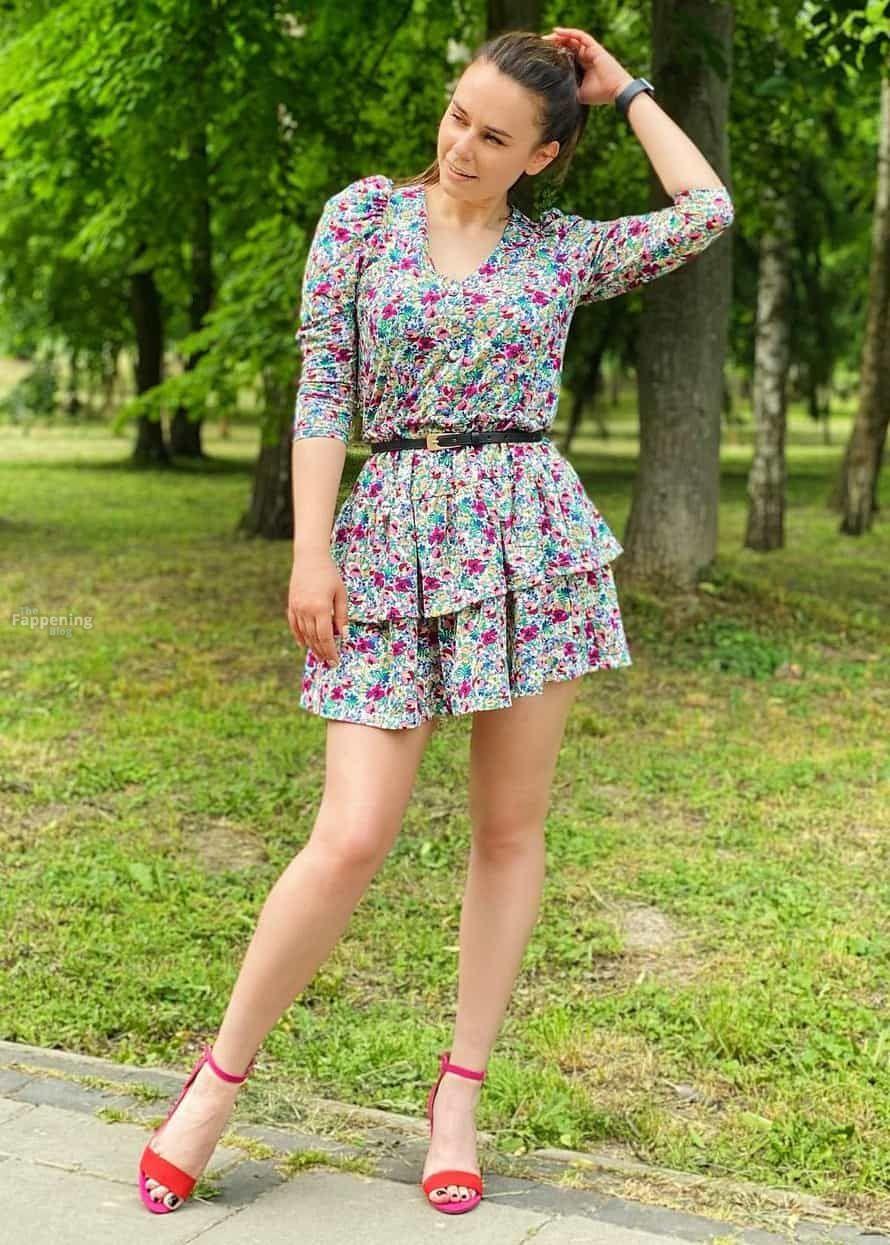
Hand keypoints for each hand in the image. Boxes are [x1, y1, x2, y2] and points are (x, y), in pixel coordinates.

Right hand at [287, 552, 347, 667]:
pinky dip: (299, 636)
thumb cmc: (330, 574)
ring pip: (304, 634)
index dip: (331, 651)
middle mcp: (306, 610)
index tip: (336, 660)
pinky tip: (304, 645)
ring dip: (312, 647)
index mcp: (321, 608)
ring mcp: (297, 608)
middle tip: (329, 662)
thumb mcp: (341, 594)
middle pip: (314, 638)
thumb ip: (342, 615)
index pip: (325, 637)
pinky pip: (294, 625)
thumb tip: (343, 635)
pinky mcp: (291, 604)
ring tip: (320, 656)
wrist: (310, 558)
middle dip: (322, 652)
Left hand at [542, 27, 633, 106]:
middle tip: (541, 45)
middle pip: (568, 45)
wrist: (615, 92)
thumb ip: (568, 88)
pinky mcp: (595, 48)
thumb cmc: (600, 95)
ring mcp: (591, 51)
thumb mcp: (578, 93)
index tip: (543, 55)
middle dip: (555, 44)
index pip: (567, 55)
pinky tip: (557, 32)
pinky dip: (569, 33)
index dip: (556, 53)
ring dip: (559, 37)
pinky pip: (581, 36)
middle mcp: (586, 56)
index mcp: (583, 66)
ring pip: (573, 39)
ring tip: (546, 38)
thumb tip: (553, 91)